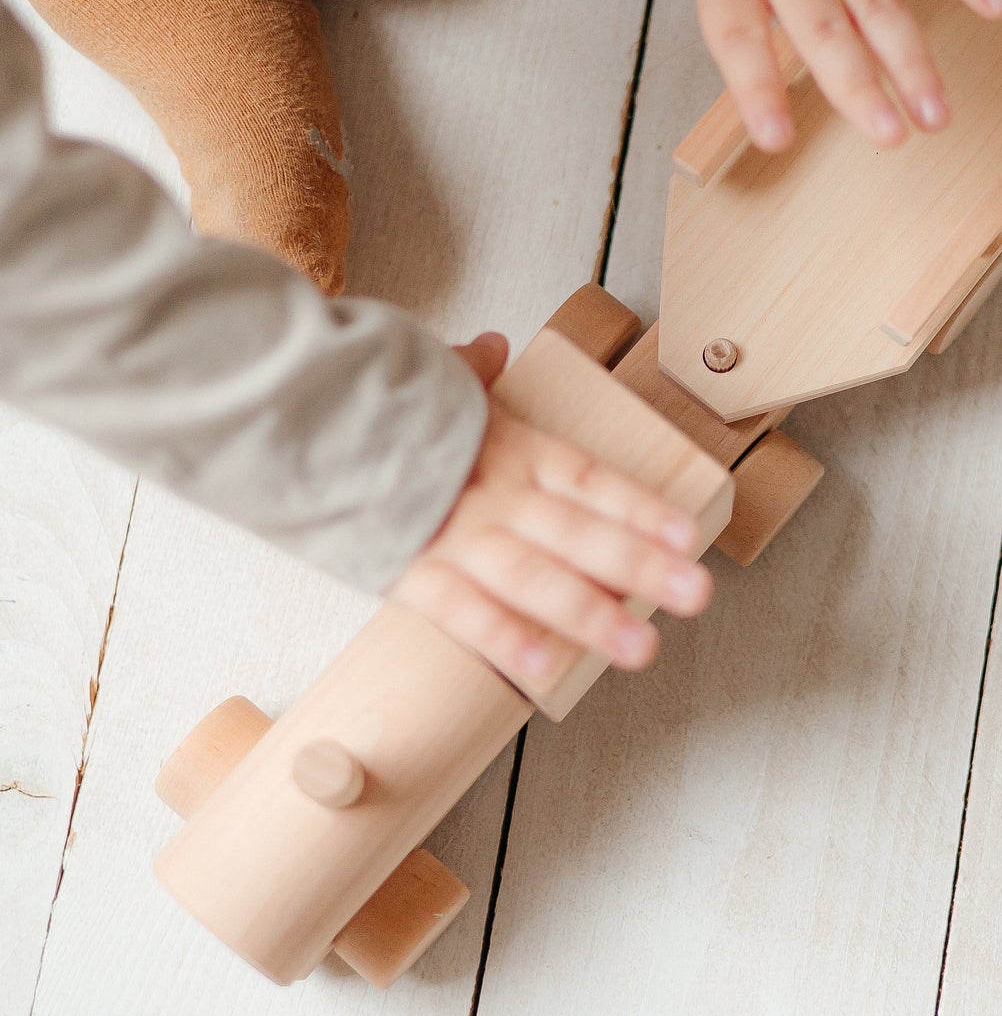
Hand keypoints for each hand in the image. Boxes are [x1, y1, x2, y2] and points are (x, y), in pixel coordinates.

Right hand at [391, 334, 712, 684]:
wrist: (291, 416)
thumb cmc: (364, 402)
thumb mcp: (425, 374)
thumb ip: (470, 372)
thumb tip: (493, 347)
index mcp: (506, 444)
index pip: (589, 479)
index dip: (642, 508)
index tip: (688, 536)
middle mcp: (493, 492)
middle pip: (580, 532)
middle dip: (641, 566)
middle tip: (695, 596)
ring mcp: (454, 534)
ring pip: (535, 578)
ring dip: (591, 614)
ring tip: (641, 648)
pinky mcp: (409, 570)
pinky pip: (463, 610)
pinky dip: (504, 639)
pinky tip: (546, 668)